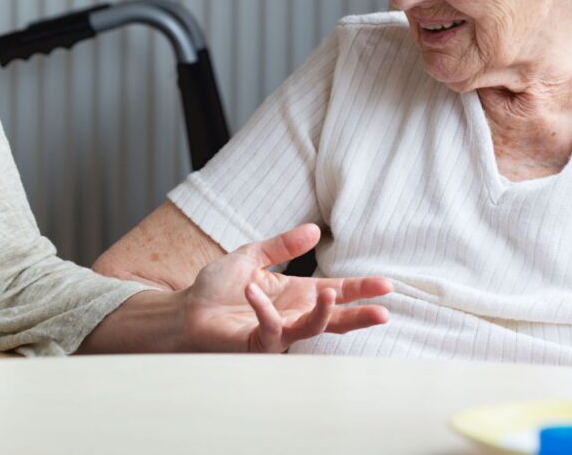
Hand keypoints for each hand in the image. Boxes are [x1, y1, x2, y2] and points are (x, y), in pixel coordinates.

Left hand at [179, 224, 390, 352]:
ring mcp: (277, 332)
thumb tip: (315, 229)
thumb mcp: (251, 256)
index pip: (334, 291)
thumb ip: (282, 245)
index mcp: (294, 294)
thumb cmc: (215, 288)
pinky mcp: (257, 342)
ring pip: (310, 328)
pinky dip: (263, 309)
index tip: (386, 285)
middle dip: (358, 313)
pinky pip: (269, 327)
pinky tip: (252, 291)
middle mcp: (292, 315)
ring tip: (332, 294)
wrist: (186, 310)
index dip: (359, 289)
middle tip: (384, 310)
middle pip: (333, 317)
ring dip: (323, 313)